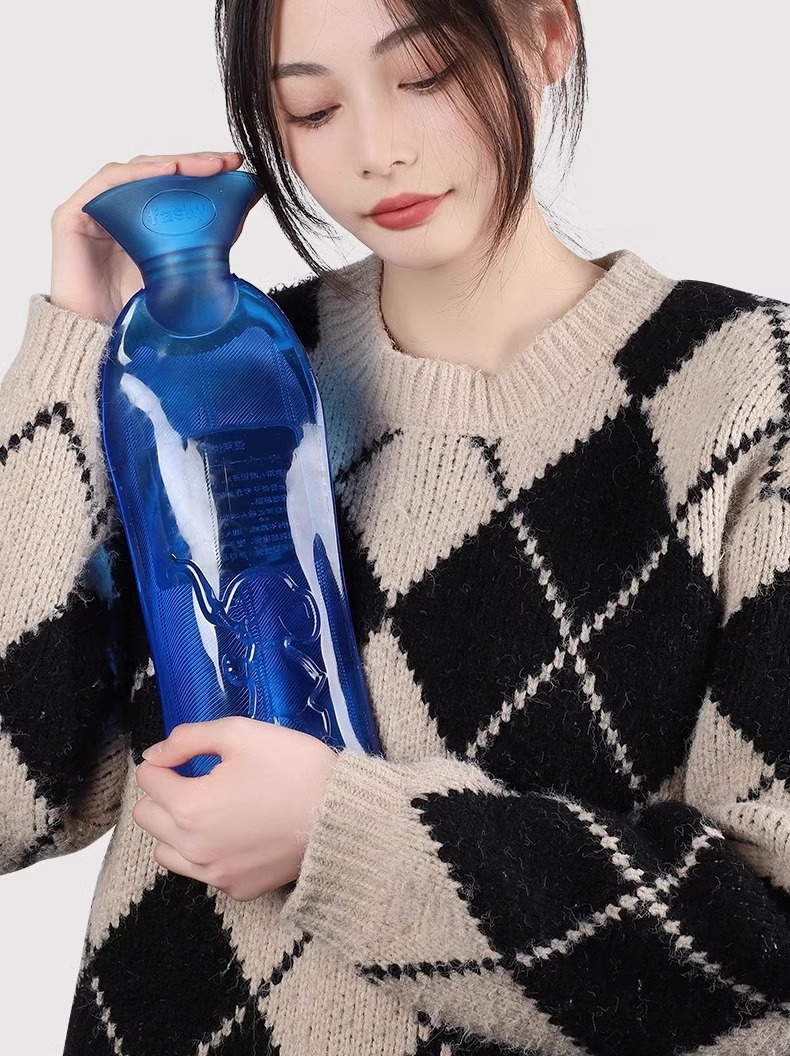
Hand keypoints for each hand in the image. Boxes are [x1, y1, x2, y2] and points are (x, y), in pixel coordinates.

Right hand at [50, 150, 260, 325]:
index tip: (236, 166)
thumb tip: (241, 213)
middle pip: (155, 174)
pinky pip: (106, 183)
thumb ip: (205, 242)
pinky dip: (136, 174)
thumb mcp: (181, 270)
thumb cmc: (135, 313)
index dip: (203, 173)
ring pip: (133, 173)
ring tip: (205, 166)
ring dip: (171, 164)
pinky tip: (166, 172)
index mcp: (140, 223)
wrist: (101, 342)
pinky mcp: (71, 216)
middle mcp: (115, 212)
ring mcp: (92, 211)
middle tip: (226, 161)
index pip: (172, 186)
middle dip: (193, 164)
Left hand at [132, 717, 338, 901]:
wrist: (341, 816)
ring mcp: (214, 874)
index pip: (147, 778)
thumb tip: (156, 754)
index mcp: (190, 805)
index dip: (166, 759)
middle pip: (146, 817)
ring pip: (164, 851)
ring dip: (175, 827)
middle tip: (197, 779)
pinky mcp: (236, 889)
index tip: (189, 756)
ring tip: (211, 809)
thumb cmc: (294, 769)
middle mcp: (193, 847)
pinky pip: (200, 872)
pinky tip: (234, 834)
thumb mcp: (241, 733)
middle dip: (164, 793)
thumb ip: (188, 738)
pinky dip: (206, 853)